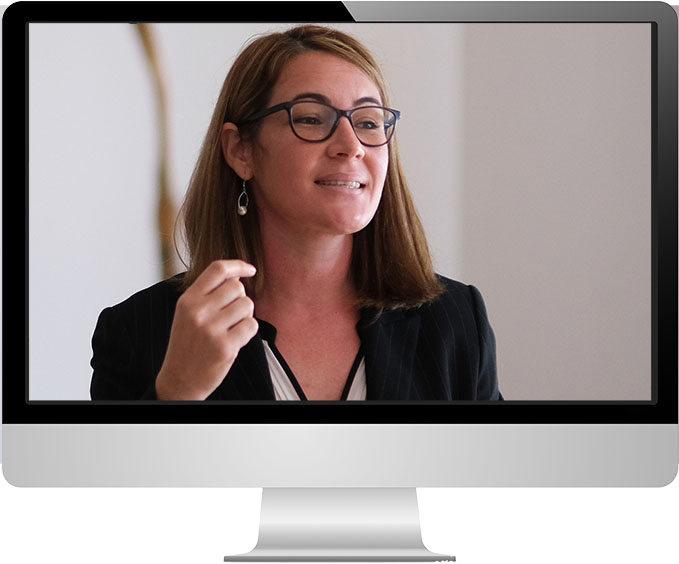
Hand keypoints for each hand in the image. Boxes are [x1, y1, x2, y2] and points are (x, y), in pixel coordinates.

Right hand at [155, 260, 258, 399]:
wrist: (179, 381)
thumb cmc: (187, 345)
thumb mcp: (187, 314)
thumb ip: (207, 294)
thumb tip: (237, 276)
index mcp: (188, 300)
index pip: (217, 269)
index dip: (238, 265)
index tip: (250, 270)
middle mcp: (198, 311)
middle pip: (237, 287)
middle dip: (240, 299)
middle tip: (230, 316)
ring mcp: (211, 329)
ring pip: (247, 305)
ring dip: (245, 316)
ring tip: (231, 329)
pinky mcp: (225, 346)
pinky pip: (251, 325)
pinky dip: (248, 332)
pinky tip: (235, 340)